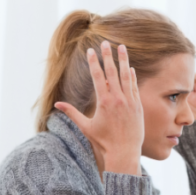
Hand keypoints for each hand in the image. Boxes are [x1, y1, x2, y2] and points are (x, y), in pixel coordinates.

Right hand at [54, 41, 143, 175]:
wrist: (124, 152)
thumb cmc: (104, 141)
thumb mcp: (86, 127)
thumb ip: (72, 113)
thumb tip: (57, 104)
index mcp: (104, 102)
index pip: (97, 76)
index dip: (94, 62)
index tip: (91, 50)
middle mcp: (118, 99)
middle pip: (112, 72)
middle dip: (108, 56)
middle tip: (106, 42)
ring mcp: (130, 102)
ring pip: (126, 76)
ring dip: (123, 61)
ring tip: (122, 47)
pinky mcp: (138, 107)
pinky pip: (134, 88)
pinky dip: (132, 77)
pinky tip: (130, 68)